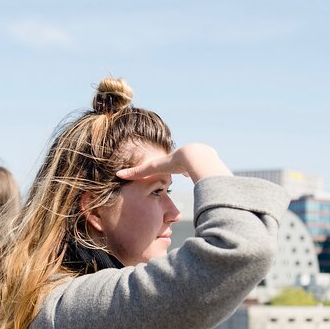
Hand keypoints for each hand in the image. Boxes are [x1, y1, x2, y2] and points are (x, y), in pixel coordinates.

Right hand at [116, 143, 231, 183]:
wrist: (194, 157)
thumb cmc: (173, 163)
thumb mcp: (154, 168)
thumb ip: (138, 173)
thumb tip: (118, 175)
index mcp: (176, 156)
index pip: (171, 161)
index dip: (171, 164)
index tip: (171, 166)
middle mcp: (187, 153)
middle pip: (185, 161)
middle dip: (185, 165)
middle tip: (186, 170)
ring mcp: (200, 155)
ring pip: (198, 162)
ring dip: (197, 167)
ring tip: (198, 172)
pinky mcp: (211, 160)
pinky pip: (209, 165)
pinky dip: (207, 169)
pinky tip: (208, 173)